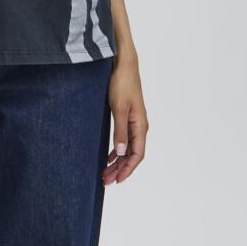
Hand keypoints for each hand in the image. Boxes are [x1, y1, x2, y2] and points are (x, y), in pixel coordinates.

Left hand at [103, 53, 148, 185]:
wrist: (123, 64)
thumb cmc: (122, 83)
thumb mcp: (118, 108)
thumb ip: (120, 131)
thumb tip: (120, 153)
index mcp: (140, 126)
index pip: (137, 155)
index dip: (127, 170)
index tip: (117, 181)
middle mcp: (140, 126)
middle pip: (132, 154)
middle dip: (120, 169)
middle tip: (106, 181)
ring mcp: (134, 121)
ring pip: (128, 148)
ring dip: (118, 161)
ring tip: (106, 172)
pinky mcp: (128, 116)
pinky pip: (124, 139)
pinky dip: (117, 150)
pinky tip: (108, 155)